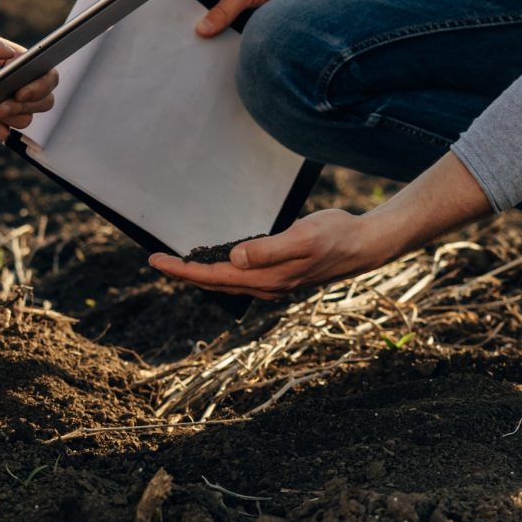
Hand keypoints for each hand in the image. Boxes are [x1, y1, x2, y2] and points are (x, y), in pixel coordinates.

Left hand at [0, 9, 57, 141]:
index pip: (48, 77)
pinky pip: (0, 133)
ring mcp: (4, 105)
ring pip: (24, 120)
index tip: (21, 91)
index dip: (42, 87)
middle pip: (43, 102)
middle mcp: (17, 86)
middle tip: (4, 105)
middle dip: (27, 106)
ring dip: (13, 118)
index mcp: (19, 64)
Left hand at [150, 208, 382, 297]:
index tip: (156, 260)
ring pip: (226, 282)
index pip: (213, 276)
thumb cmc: (337, 235)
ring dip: (200, 275)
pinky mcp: (279, 276)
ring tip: (177, 263)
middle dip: (184, 273)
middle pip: (214, 283)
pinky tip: (214, 262)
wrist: (365, 245)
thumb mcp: (303, 236)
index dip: (182, 269)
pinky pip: (239, 277)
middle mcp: (266, 286)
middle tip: (156, 260)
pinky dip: (220, 271)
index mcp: (266, 278)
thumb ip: (267, 249)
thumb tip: (234, 259)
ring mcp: (273, 283)